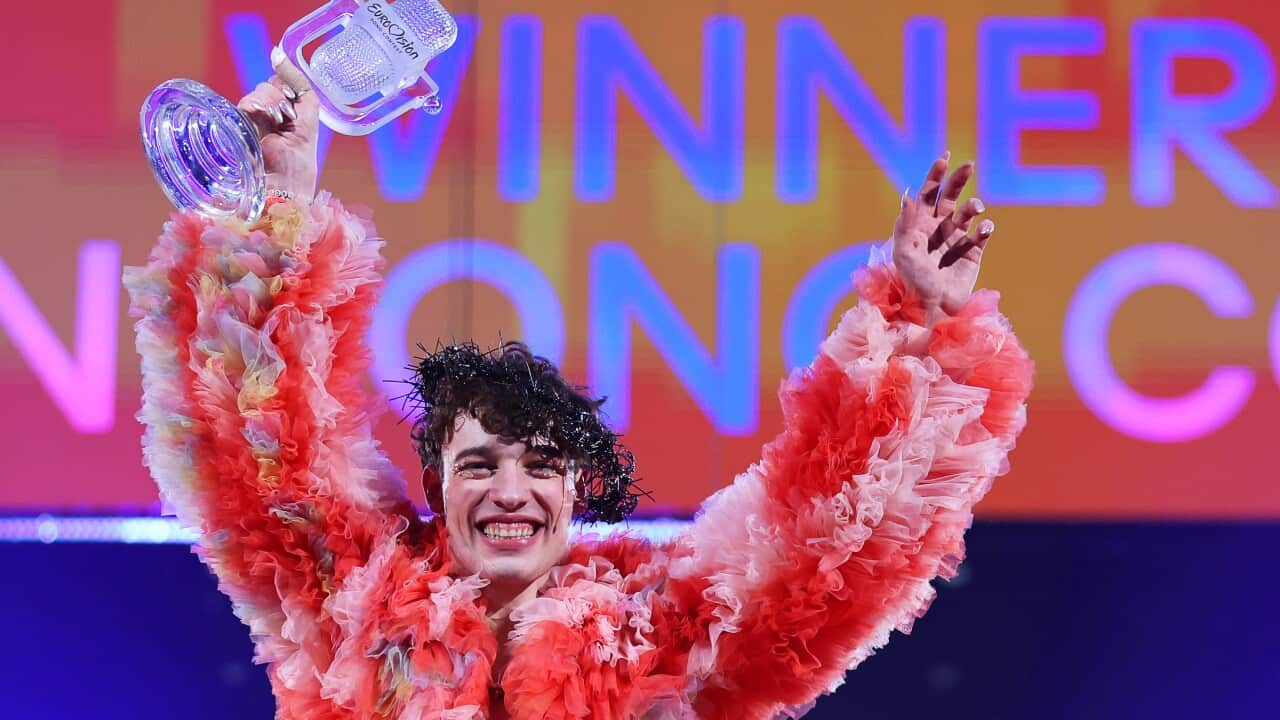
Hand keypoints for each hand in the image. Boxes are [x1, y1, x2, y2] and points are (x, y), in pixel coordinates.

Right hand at [236, 54, 319, 201]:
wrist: (283, 183)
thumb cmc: (299, 157)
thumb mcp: (307, 115)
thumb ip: (299, 84)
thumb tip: (277, 52)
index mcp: (286, 112)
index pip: (283, 81)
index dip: (289, 85)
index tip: (294, 102)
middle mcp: (269, 114)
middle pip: (273, 83)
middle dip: (283, 97)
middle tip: (287, 119)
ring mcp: (253, 119)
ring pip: (261, 91)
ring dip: (273, 104)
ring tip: (278, 124)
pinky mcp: (239, 124)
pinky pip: (247, 102)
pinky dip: (257, 106)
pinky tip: (265, 120)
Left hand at [892, 152, 995, 321]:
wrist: (933, 308)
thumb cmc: (912, 282)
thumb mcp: (904, 253)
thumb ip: (906, 224)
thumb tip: (907, 194)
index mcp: (919, 225)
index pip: (928, 194)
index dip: (935, 175)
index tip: (944, 158)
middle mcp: (938, 228)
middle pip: (950, 196)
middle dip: (959, 179)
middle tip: (968, 166)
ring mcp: (957, 239)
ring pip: (969, 212)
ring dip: (973, 205)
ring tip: (976, 209)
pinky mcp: (973, 252)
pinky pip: (982, 233)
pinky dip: (984, 227)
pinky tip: (983, 229)